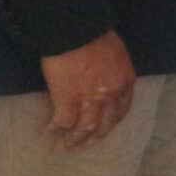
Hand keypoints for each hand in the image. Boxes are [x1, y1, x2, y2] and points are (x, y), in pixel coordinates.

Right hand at [41, 31, 135, 150]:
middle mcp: (112, 94)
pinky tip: (50, 130)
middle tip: (81, 146)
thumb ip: (114, 70)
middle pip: (105, 125)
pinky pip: (64, 121)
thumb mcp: (116, 54)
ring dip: (74, 140)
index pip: (122, 111)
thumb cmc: (95, 35)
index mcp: (125, 81)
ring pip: (85, 128)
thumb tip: (104, 79)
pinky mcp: (69, 99)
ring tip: (63, 146)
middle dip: (93, 138)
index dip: (110, 124)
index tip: (101, 131)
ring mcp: (91, 99)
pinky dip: (57, 128)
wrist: (77, 30)